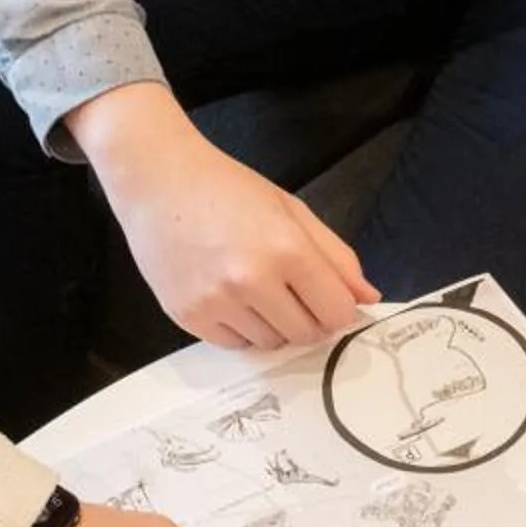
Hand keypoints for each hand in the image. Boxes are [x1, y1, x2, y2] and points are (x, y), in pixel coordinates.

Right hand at [68, 84, 378, 349]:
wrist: (157, 180)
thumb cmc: (227, 188)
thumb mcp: (291, 210)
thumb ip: (335, 256)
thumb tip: (368, 297)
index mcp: (286, 249)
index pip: (337, 312)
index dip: (340, 307)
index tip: (328, 296)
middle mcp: (251, 281)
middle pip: (307, 334)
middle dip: (310, 318)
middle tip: (291, 290)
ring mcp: (217, 302)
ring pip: (271, 344)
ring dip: (274, 325)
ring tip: (256, 288)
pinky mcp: (188, 317)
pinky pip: (235, 345)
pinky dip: (242, 329)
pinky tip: (231, 297)